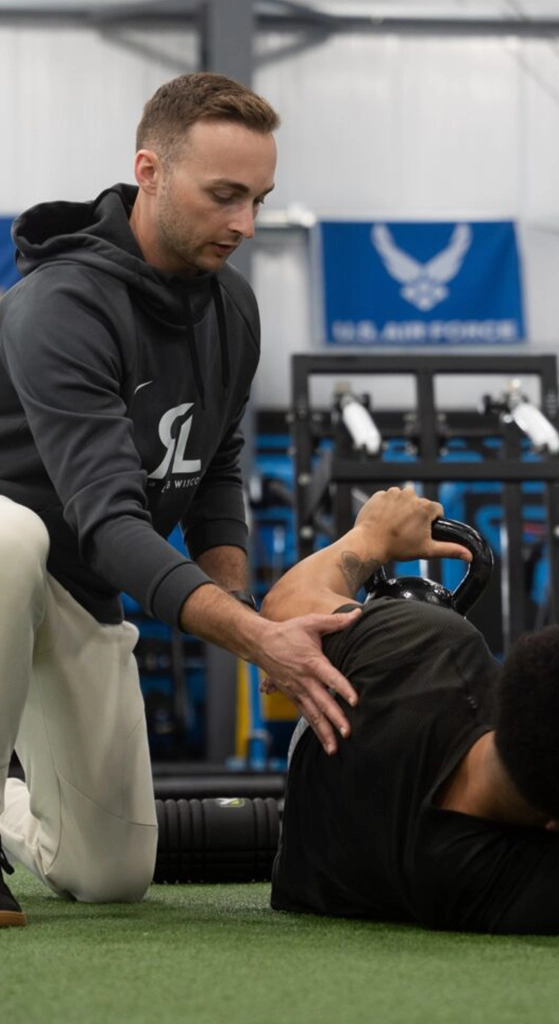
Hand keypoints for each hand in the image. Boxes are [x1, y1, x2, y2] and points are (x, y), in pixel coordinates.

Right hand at [254, 608, 361, 754]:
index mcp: (311, 662)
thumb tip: (358, 614)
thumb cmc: (288, 632)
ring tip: (335, 748)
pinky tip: (324, 741)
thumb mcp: (311, 622)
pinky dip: (315, 728)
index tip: (355, 700)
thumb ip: (336, 621)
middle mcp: (304, 680)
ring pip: (312, 714)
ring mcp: (296, 691)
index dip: (343, 688)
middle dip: (335, 719)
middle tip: (348, 732)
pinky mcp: (292, 696)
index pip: (330, 677)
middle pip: (322, 702)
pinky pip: (305, 715)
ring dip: (323, 731)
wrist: (260, 643)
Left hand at [354, 486, 471, 563]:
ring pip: (403, 500)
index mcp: (425, 507)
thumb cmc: (398, 547)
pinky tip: (384, 521)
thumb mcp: (427, 550)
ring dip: (401, 510)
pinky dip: (387, 508)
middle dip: (415, 516)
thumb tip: (469, 555)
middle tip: (406, 532)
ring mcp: (393, 494)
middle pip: (419, 504)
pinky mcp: (379, 495)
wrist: (369, 543)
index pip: (436, 510)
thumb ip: (450, 550)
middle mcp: (410, 495)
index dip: (431, 522)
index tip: (421, 532)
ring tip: (394, 526)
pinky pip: (387, 499)